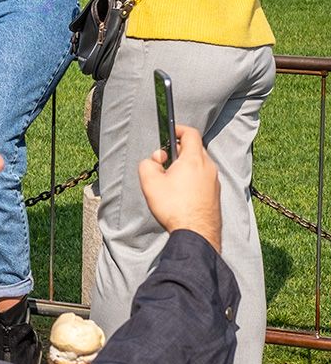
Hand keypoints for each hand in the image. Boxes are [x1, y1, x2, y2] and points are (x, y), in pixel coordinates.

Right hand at [138, 125, 221, 251]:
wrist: (196, 233)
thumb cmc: (174, 207)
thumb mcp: (149, 182)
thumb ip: (147, 164)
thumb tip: (153, 162)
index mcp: (193, 159)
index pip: (190, 133)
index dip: (178, 129)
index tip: (170, 133)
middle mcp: (208, 167)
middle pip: (194, 149)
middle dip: (178, 151)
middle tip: (164, 163)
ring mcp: (214, 181)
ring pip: (199, 165)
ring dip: (185, 166)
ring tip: (170, 181)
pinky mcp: (215, 194)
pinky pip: (203, 178)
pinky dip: (192, 179)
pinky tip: (181, 194)